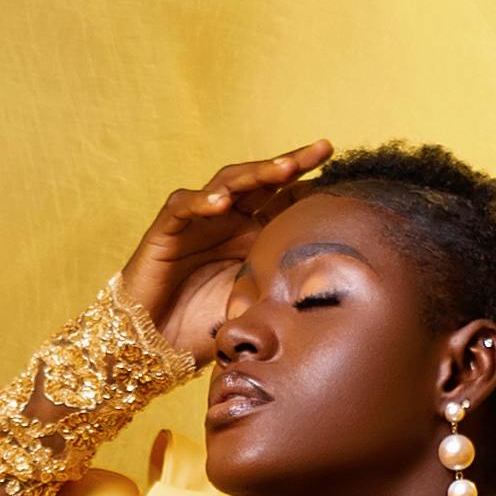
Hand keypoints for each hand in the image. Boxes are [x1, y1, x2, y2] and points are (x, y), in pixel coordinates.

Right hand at [119, 144, 332, 366]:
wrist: (151, 346)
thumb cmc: (202, 329)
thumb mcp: (254, 305)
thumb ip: (283, 287)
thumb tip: (334, 286)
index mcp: (251, 235)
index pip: (283, 199)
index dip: (309, 184)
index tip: (344, 172)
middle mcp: (227, 220)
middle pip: (262, 181)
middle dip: (291, 163)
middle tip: (323, 149)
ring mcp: (198, 220)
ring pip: (227, 183)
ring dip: (255, 173)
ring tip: (284, 168)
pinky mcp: (166, 229)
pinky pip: (183, 206)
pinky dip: (201, 201)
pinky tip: (221, 202)